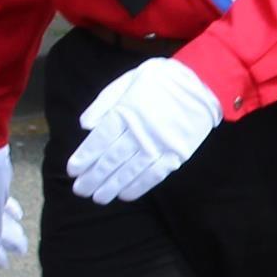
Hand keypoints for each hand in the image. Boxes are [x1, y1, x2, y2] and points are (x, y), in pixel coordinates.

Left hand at [66, 57, 220, 203]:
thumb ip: (104, 102)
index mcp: (127, 111)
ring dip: (112, 186)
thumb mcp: (129, 79)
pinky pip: (154, 175)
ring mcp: (160, 144)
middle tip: (80, 190)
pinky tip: (125, 195)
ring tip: (98, 198)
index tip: (73, 170)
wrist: (203, 82)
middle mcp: (141, 131)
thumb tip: (84, 125)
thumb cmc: (163, 79)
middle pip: (112, 159)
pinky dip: (139, 187)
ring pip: (130, 170)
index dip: (85, 157)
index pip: (100, 140)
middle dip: (93, 176)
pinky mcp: (177, 154)